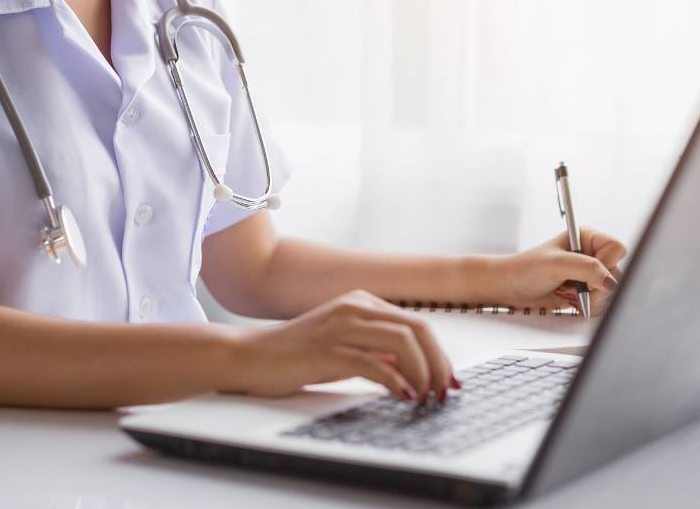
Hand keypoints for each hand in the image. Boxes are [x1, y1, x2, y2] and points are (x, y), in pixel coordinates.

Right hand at [226, 289, 459, 404]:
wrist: (251, 356)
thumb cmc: (297, 355)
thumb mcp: (346, 348)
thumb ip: (379, 352)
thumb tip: (417, 370)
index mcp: (361, 302)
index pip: (417, 323)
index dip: (440, 354)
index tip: (448, 381)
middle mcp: (354, 307)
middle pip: (417, 329)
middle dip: (438, 363)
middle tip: (443, 392)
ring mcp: (340, 326)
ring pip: (402, 342)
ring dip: (423, 372)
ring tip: (425, 397)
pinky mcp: (327, 350)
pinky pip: (374, 364)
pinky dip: (396, 383)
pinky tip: (402, 397)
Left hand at [494, 227, 627, 315]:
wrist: (511, 288)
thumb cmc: (526, 269)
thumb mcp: (556, 264)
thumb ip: (585, 268)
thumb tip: (610, 281)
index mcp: (586, 238)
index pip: (616, 249)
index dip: (605, 263)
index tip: (588, 273)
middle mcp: (591, 254)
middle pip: (616, 274)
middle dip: (595, 286)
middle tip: (574, 287)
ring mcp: (590, 274)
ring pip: (611, 291)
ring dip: (590, 298)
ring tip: (567, 291)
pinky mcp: (587, 291)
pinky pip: (602, 303)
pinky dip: (587, 306)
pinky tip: (569, 299)